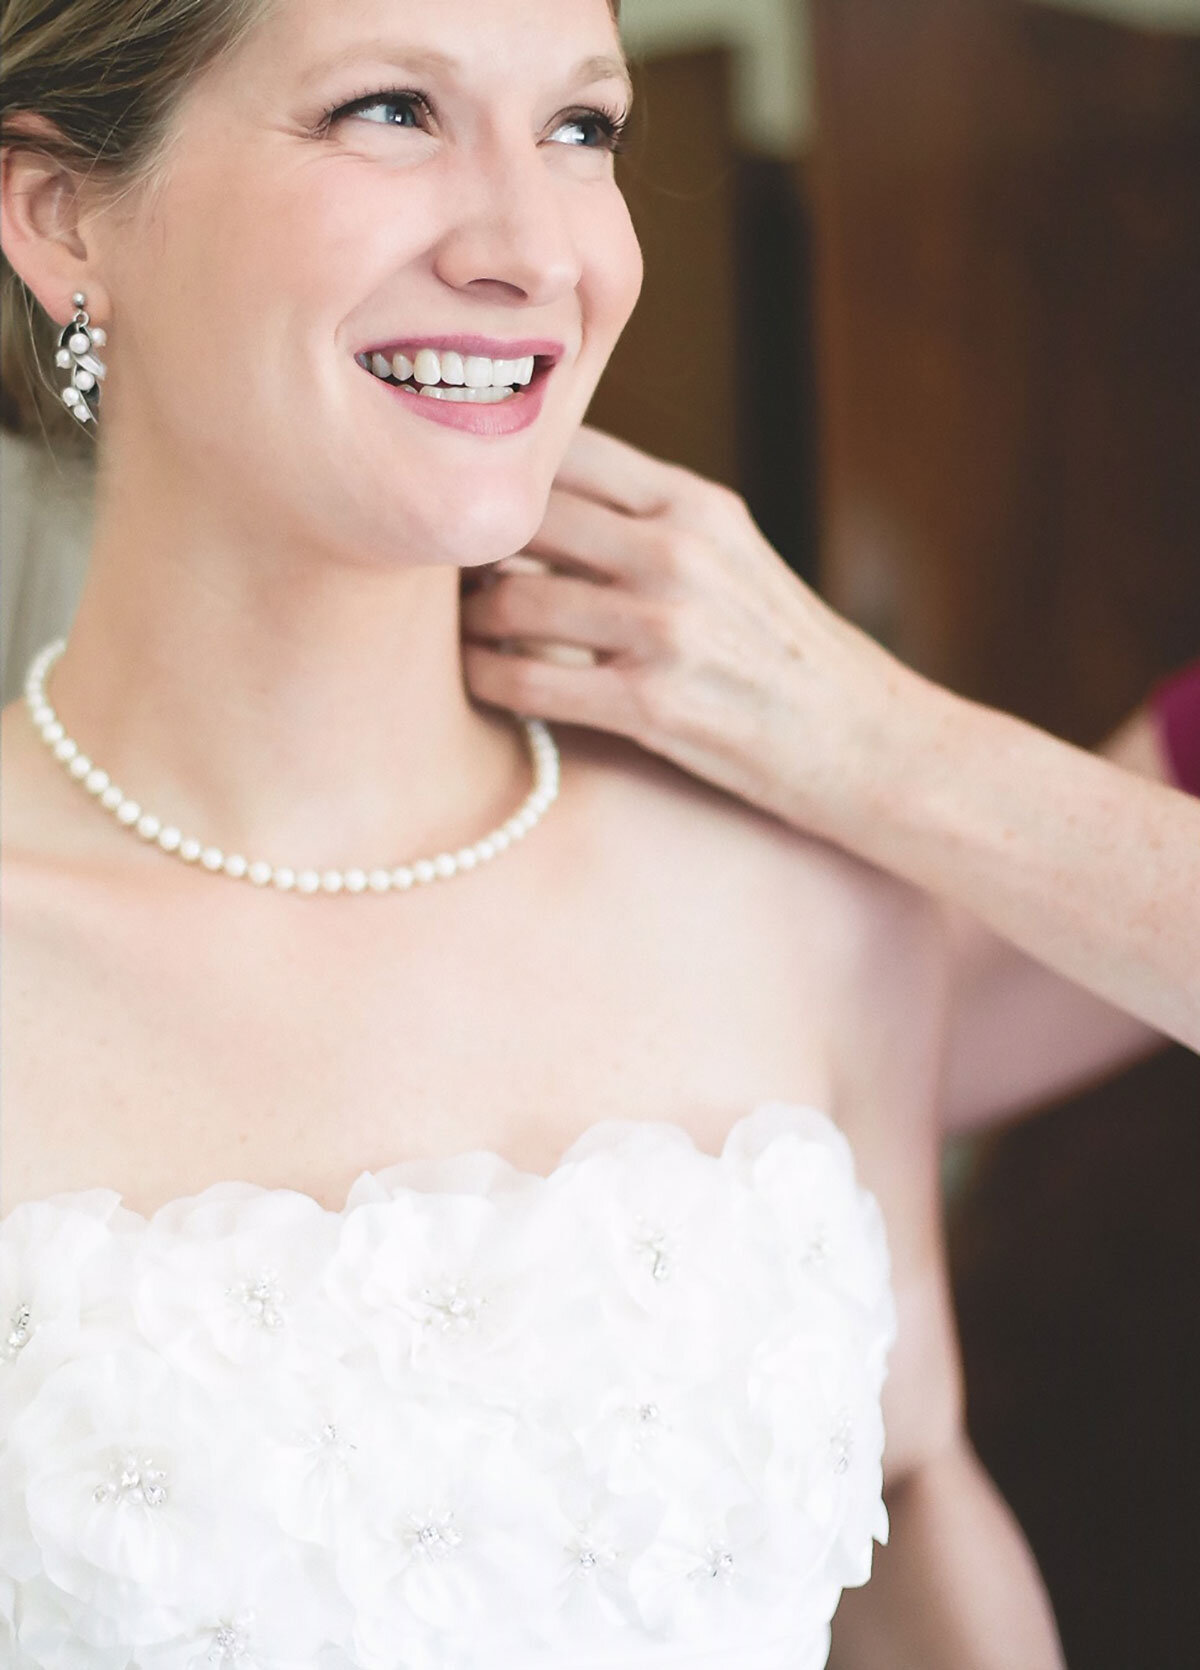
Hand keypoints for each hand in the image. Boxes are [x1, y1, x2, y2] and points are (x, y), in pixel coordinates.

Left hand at [462, 426, 911, 837]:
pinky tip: (477, 681)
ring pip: (513, 601)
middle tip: (435, 568)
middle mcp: (679, 551)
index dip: (499, 472)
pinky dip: (488, 680)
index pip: (565, 452)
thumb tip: (535, 500)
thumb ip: (647, 520)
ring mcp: (666, 628)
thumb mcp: (732, 556)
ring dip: (466, 621)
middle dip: (467, 544)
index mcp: (695, 503)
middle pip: (523, 518)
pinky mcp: (653, 704)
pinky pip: (529, 682)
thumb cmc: (784, 653)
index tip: (464, 499)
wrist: (866, 742)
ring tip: (455, 630)